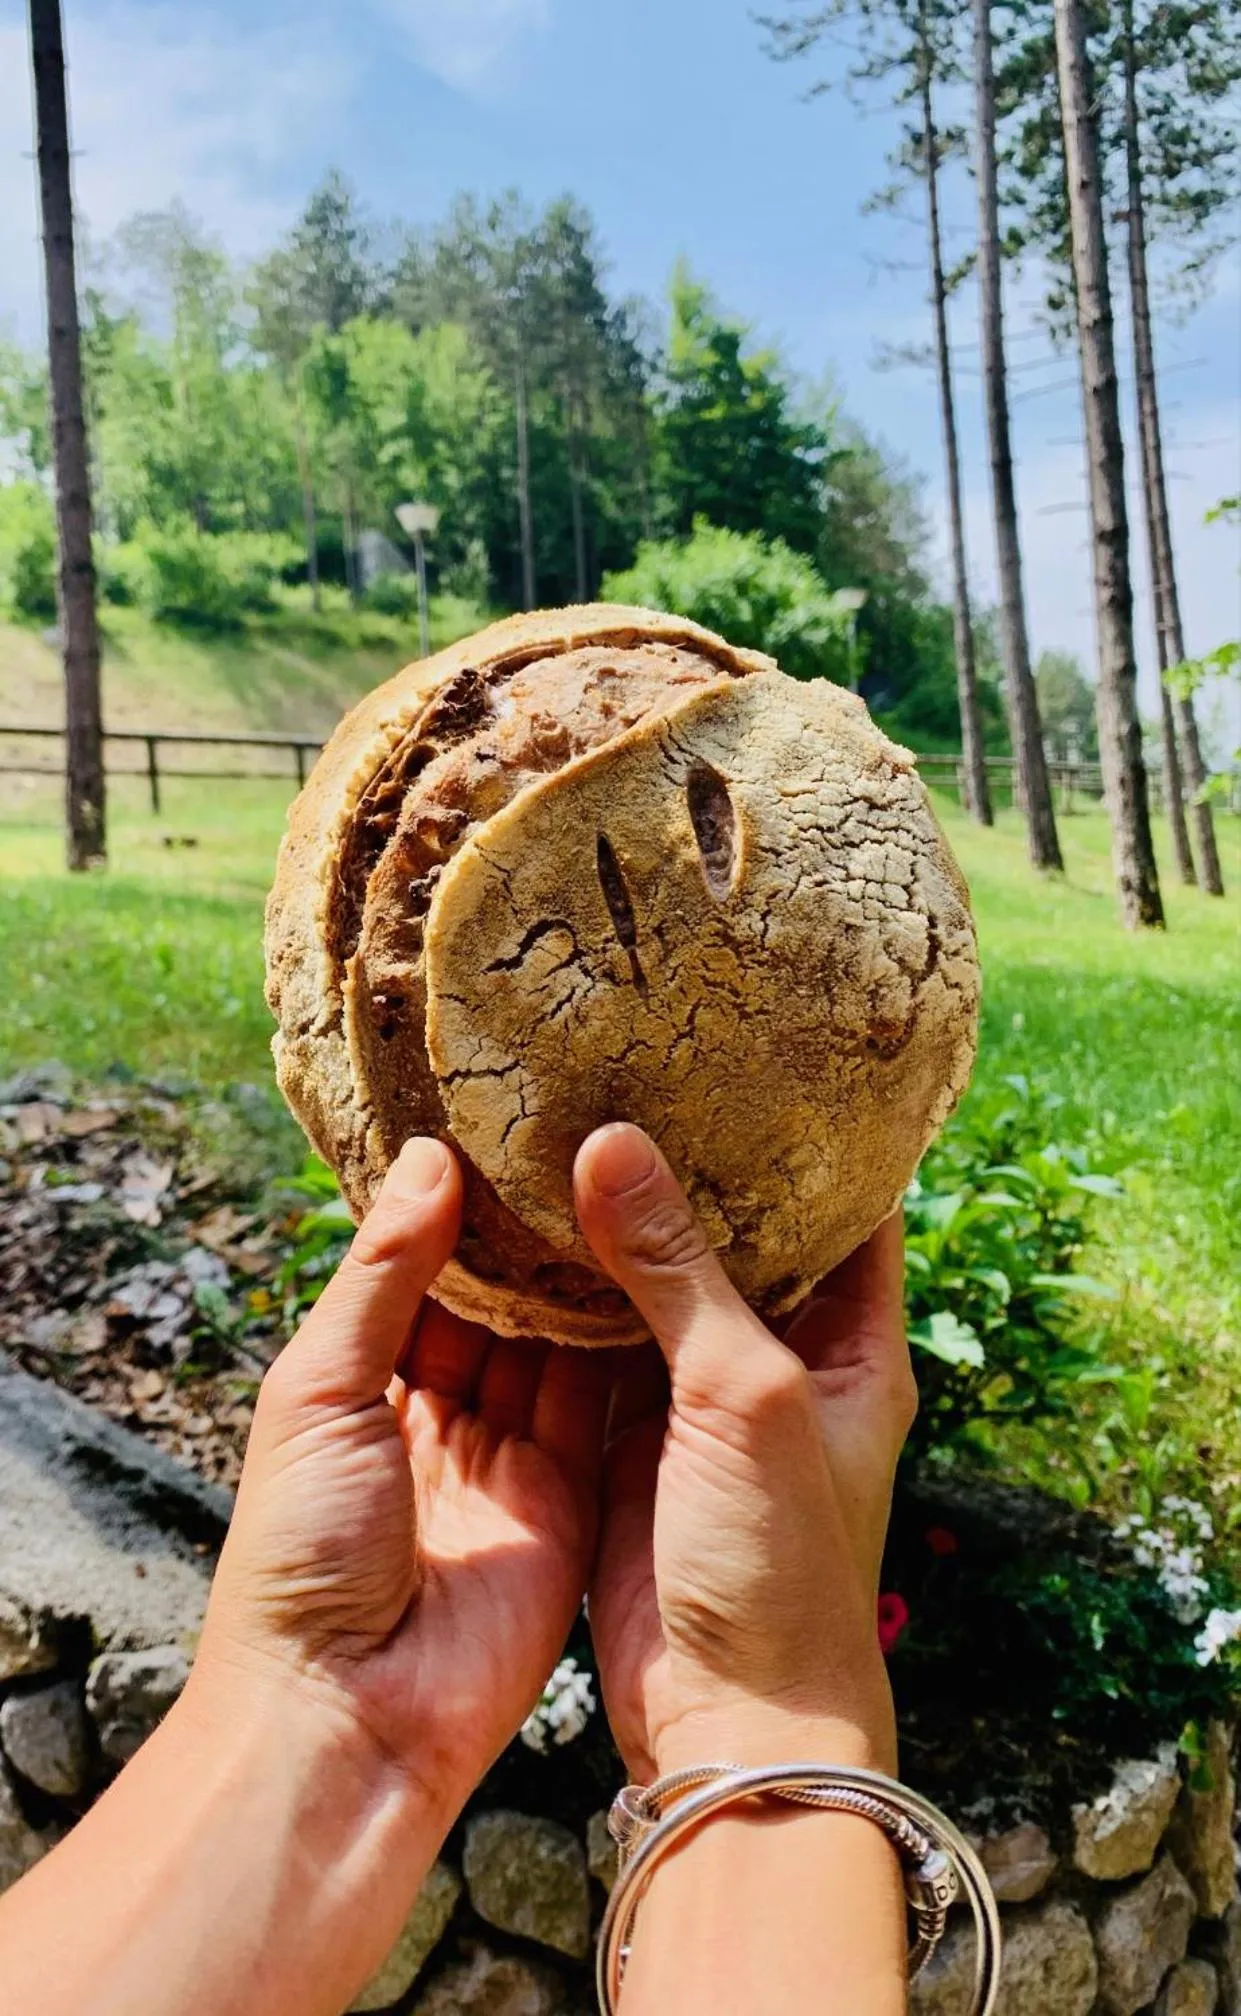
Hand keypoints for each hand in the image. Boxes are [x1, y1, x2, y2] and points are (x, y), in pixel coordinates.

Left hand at [195, 1136, 612, 1826]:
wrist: (350, 1714)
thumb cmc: (302, 1552)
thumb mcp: (321, 1391)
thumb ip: (381, 1276)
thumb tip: (428, 1158)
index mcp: (361, 1386)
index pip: (418, 1272)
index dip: (458, 1206)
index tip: (506, 1126)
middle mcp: (437, 1415)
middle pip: (496, 1304)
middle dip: (533, 1235)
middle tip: (588, 1141)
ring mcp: (506, 1459)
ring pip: (554, 1346)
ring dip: (584, 1279)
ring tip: (631, 1184)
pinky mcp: (568, 1500)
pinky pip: (599, 1408)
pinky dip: (623, 1346)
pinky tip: (654, 1271)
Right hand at [576, 1123, 915, 1782]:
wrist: (732, 1717)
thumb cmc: (780, 1564)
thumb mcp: (744, 1395)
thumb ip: (680, 1270)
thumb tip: (614, 1144)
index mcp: (854, 1340)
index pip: (848, 1205)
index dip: (812, 1129)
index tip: (752, 1044)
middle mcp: (782, 1359)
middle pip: (739, 1234)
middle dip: (685, 1162)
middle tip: (622, 1069)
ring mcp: (702, 1400)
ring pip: (654, 1285)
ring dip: (611, 1223)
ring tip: (554, 1123)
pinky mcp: (631, 1439)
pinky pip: (594, 1343)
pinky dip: (560, 1292)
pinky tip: (515, 1228)